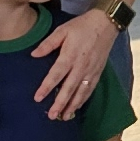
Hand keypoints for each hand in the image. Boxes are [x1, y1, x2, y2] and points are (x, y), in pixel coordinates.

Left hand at [29, 1, 121, 118]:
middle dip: (60, 103)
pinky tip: (77, 106)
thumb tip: (33, 54)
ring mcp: (91, 70)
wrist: (105, 23)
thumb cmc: (82, 26)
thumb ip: (48, 44)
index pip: (56, 75)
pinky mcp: (98, 72)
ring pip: (81, 92)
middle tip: (51, 116)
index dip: (47, 87)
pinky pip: (90, 89)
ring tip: (64, 117)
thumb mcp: (62, 31)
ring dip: (72, 105)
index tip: (38, 98)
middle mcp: (81, 66)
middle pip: (69, 88)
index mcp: (70, 55)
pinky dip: (83, 99)